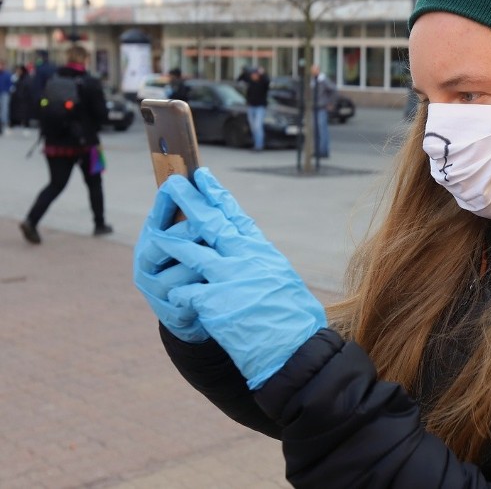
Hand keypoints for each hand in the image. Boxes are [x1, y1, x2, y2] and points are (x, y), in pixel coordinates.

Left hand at [144, 168, 326, 389]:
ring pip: (191, 252)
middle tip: (173, 182)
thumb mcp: (284, 282)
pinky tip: (173, 299)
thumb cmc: (296, 323)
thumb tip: (252, 256)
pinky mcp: (215, 302)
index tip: (204, 177)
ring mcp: (230, 278)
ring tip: (154, 233)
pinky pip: (185, 292)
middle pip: (212, 222)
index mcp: (264, 253)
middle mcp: (246, 258)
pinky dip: (178, 296)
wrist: (297, 352)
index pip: (237, 217)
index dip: (218, 195)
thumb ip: (263, 266)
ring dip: (171, 242)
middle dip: (190, 200)